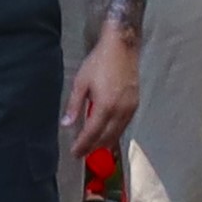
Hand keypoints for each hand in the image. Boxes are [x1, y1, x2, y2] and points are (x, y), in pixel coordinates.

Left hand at [65, 22, 142, 174]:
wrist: (122, 47)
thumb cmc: (99, 62)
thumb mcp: (81, 82)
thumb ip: (74, 105)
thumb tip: (66, 123)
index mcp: (105, 106)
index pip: (92, 133)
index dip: (83, 145)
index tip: (75, 153)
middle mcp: (120, 110)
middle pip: (107, 137)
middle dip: (94, 147)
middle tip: (82, 153)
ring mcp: (130, 108)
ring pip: (117, 133)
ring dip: (105, 142)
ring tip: (93, 147)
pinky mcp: (135, 104)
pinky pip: (124, 125)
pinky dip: (115, 133)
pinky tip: (107, 134)